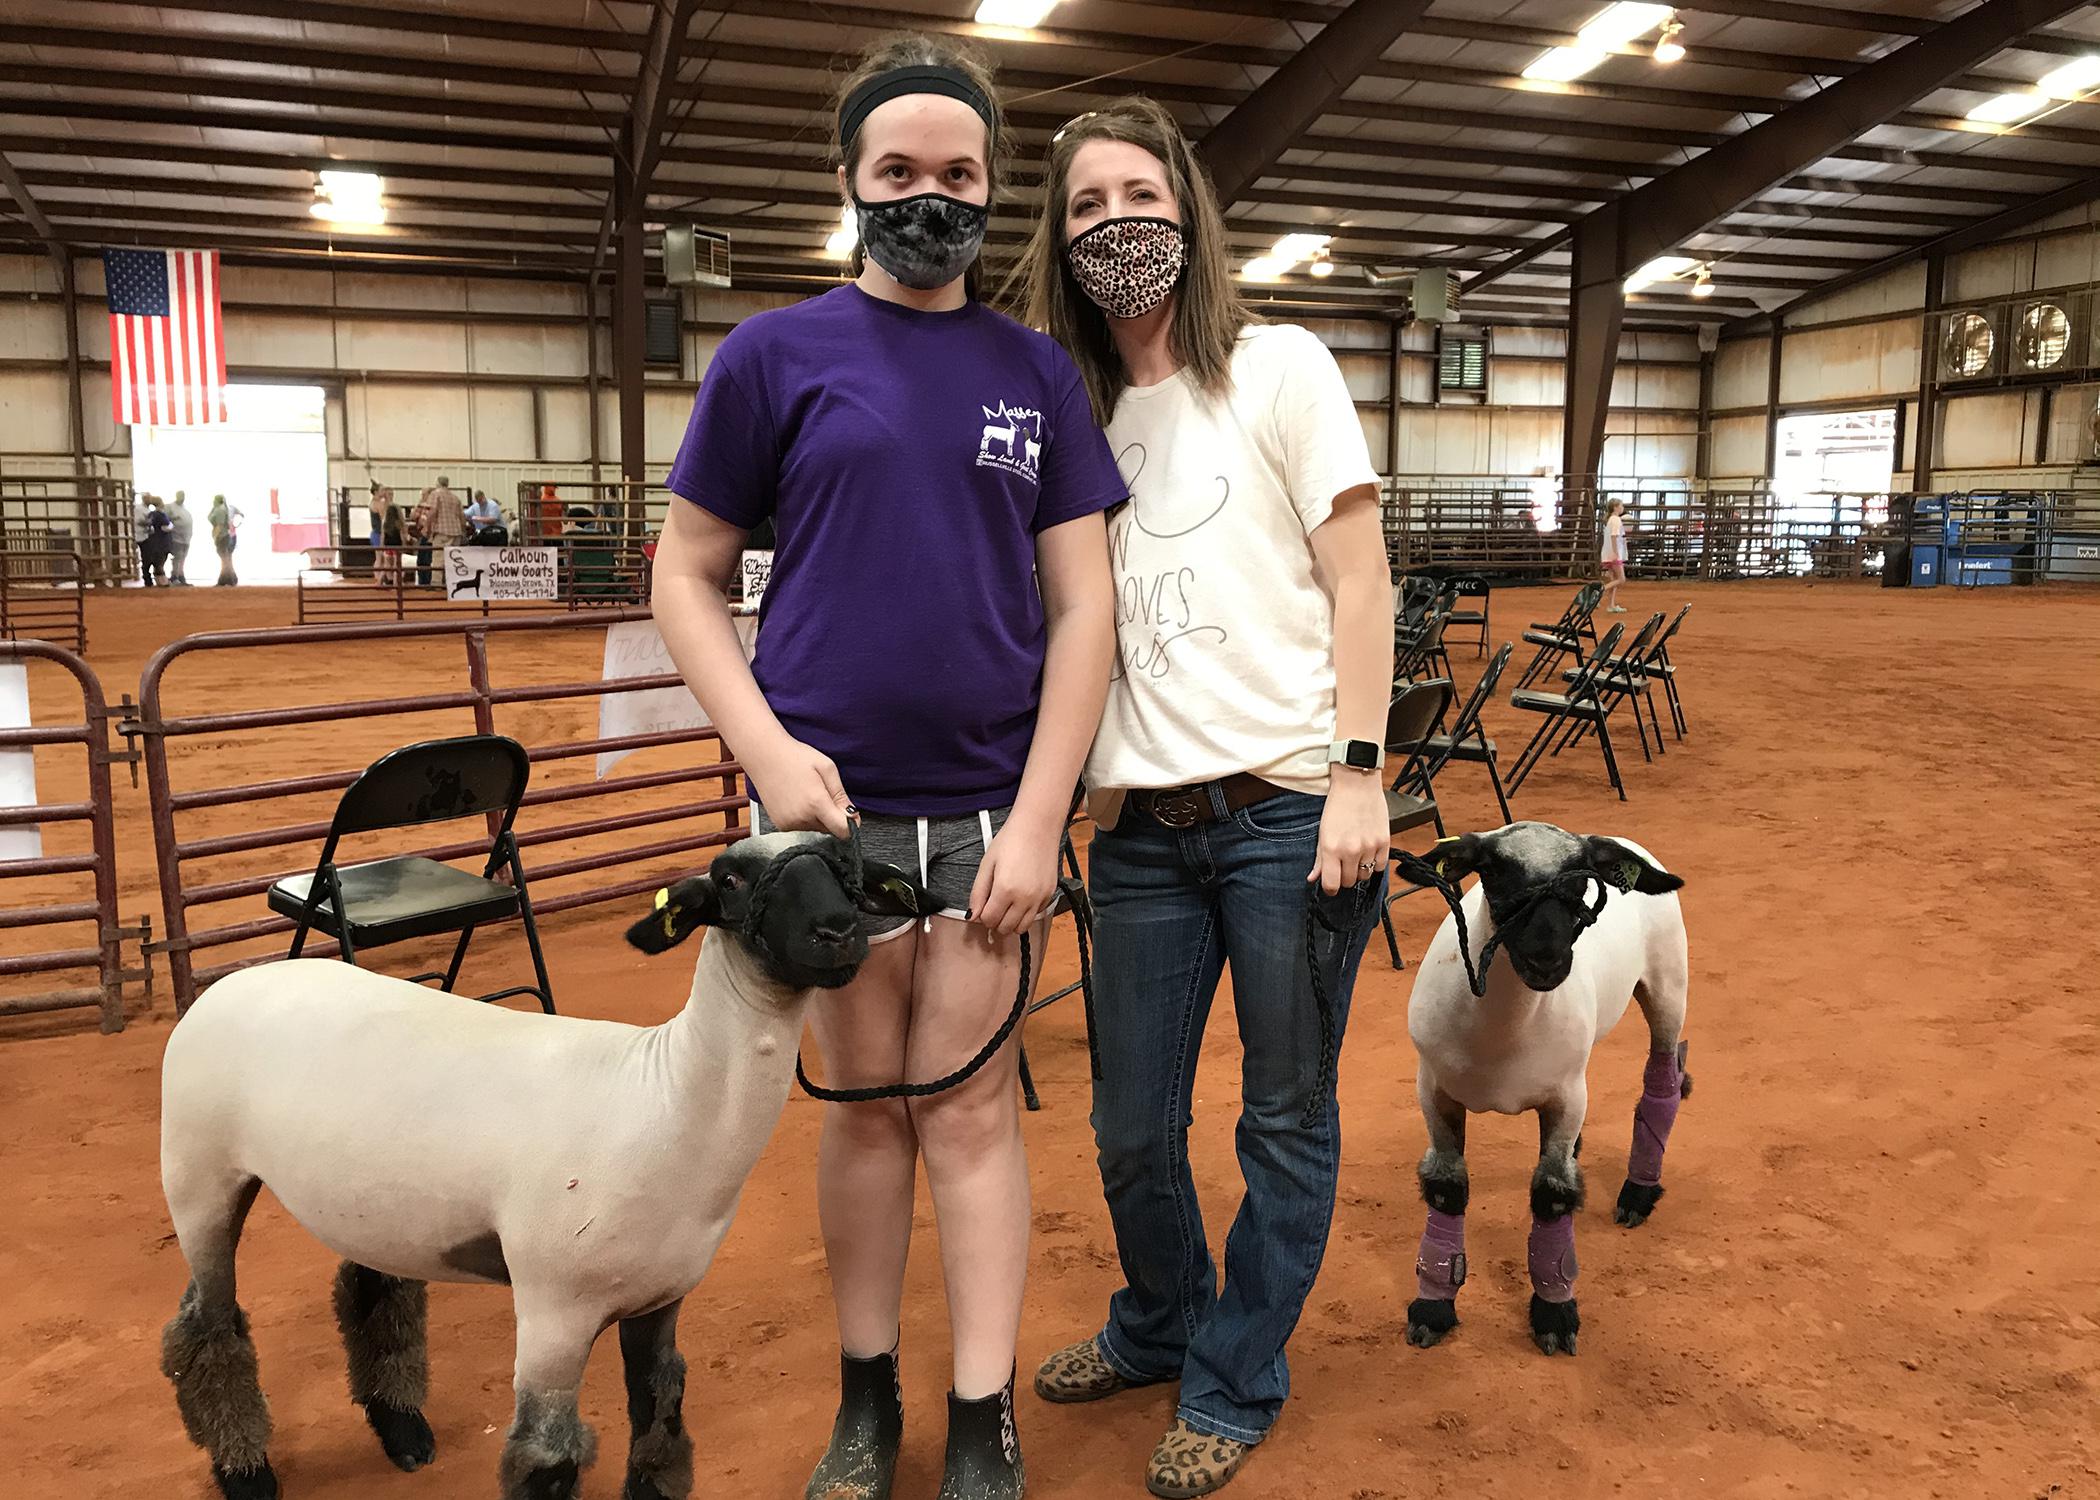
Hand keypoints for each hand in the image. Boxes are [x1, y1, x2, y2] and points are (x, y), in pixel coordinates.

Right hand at [743, 735, 853, 838]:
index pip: (843, 831)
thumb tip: (853, 817)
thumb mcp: (826, 768)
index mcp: (816, 803)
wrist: (763, 755)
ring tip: (807, 793)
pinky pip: (802, 827)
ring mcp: (788, 823)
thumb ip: (841, 796)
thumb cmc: (795, 757)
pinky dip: (804, 817)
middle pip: (830, 829)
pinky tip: (797, 800)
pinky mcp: (780, 825)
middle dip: (832, 816)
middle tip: (822, 793)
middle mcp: (801, 818)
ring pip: (816, 828)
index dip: (851, 824)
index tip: (850, 814)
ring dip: (818, 817)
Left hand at [968, 817, 1059, 938]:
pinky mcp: (1049, 894)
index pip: (989, 920)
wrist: (1037, 826)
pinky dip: (1026, 913)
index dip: (983, 916)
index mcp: (1005, 890)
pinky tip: (1021, 897)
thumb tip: (972, 916)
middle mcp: (1024, 898)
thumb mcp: (987, 865)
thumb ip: (978, 893)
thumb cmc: (1010, 841)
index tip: (984, 906)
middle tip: (994, 906)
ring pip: (1022, 927)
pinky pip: (1035, 915)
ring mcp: (1039, 898)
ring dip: (1011, 921)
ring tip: (1007, 906)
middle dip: (996, 921)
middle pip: (1005, 928)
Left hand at [1308, 772, 1389, 895]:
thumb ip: (1319, 858)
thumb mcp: (1322, 832)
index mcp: (1331, 848)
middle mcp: (1350, 850)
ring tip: (1355, 857)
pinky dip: (1374, 864)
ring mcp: (1369, 847)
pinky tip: (1368, 853)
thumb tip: (1313, 878)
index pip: (1331, 884)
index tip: (1330, 886)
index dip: (1330, 888)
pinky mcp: (1384, 842)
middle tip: (1342, 865)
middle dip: (1344, 877)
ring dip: (1359, 871)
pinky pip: (1380, 867)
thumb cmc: (1337, 806)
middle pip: (1349, 882)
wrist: (1356, 784)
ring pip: (1365, 876)